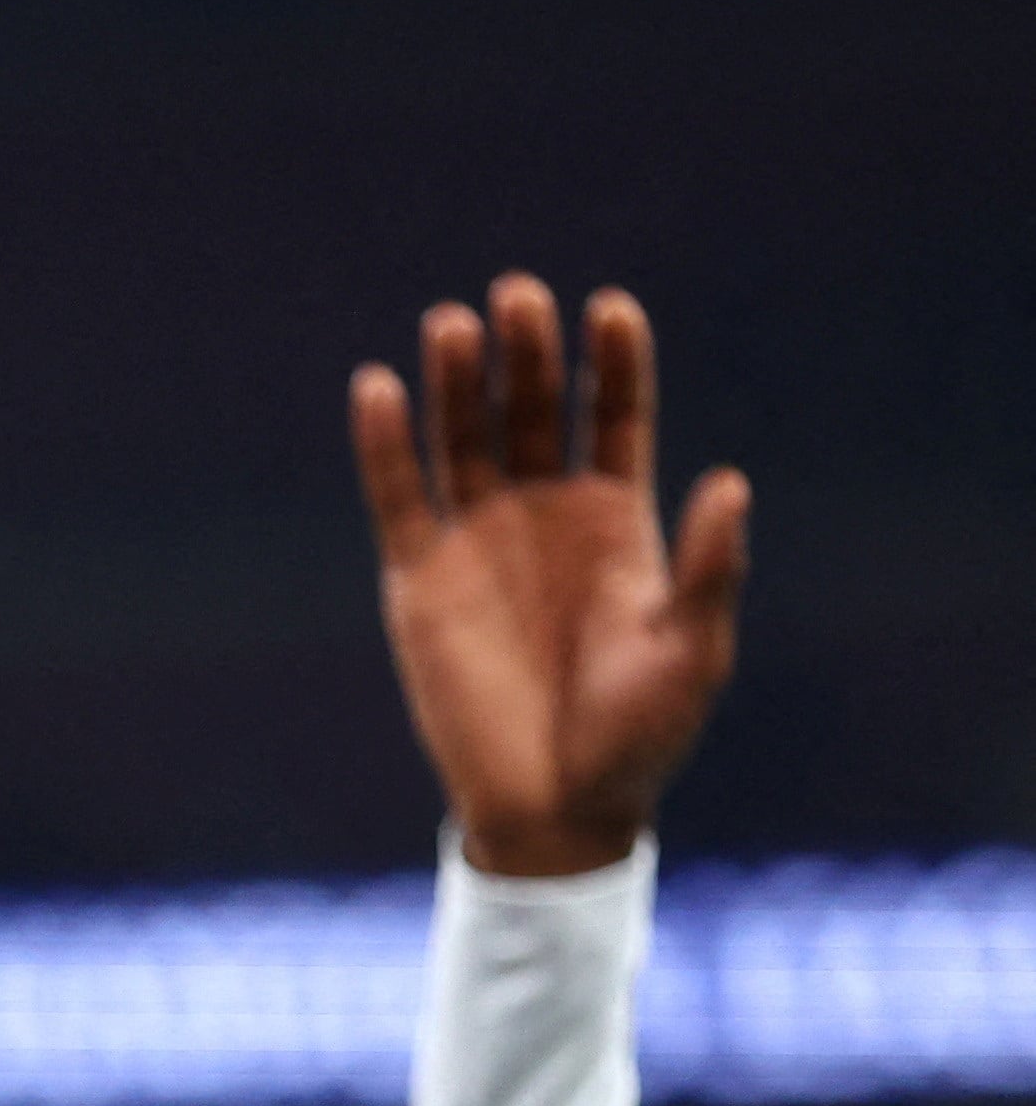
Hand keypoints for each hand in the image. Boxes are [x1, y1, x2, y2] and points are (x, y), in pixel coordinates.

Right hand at [352, 274, 749, 875]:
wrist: (556, 808)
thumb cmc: (641, 737)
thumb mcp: (695, 651)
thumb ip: (708, 568)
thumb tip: (728, 483)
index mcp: (617, 522)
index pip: (615, 416)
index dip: (613, 364)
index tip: (610, 311)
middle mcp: (544, 517)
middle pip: (533, 410)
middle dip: (528, 352)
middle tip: (519, 297)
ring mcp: (477, 543)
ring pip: (462, 438)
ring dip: (457, 380)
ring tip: (455, 323)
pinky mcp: (417, 581)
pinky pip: (396, 498)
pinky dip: (383, 444)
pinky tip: (377, 387)